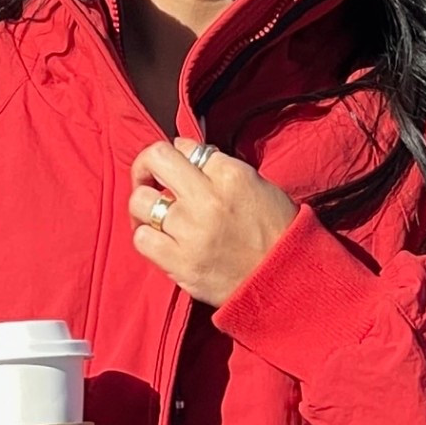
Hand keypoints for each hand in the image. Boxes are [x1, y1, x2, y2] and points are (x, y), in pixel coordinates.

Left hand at [128, 139, 296, 306]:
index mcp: (231, 174)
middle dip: (145, 166)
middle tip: (150, 180)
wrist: (285, 279)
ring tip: (154, 215)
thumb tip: (185, 153)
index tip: (181, 169)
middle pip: (155, 159)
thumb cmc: (276, 231)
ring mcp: (191, 231)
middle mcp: (208, 198)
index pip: (184, 145)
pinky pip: (142, 239)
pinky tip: (158, 238)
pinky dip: (145, 235)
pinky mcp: (181, 262)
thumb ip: (220, 167)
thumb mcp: (258, 184)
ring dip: (143, 205)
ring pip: (140, 201)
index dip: (179, 156)